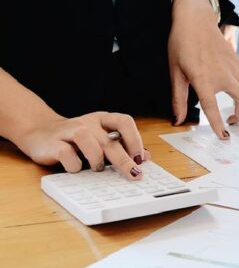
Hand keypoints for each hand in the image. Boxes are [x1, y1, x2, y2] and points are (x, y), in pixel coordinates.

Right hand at [14, 112, 150, 179]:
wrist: (39, 132)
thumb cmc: (76, 139)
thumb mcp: (100, 138)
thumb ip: (121, 146)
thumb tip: (146, 157)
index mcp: (102, 119)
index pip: (124, 122)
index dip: (135, 140)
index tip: (140, 158)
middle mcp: (88, 122)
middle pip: (110, 140)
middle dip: (124, 160)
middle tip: (134, 174)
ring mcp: (70, 131)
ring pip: (89, 142)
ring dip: (97, 160)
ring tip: (98, 168)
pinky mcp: (54, 144)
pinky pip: (67, 154)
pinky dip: (75, 165)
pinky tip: (76, 169)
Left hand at [168, 0, 238, 138]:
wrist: (195, 20)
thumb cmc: (181, 44)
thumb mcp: (175, 72)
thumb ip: (178, 99)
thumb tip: (178, 120)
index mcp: (203, 78)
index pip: (213, 107)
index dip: (219, 124)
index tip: (224, 136)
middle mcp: (223, 74)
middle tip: (233, 124)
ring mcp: (233, 67)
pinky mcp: (238, 61)